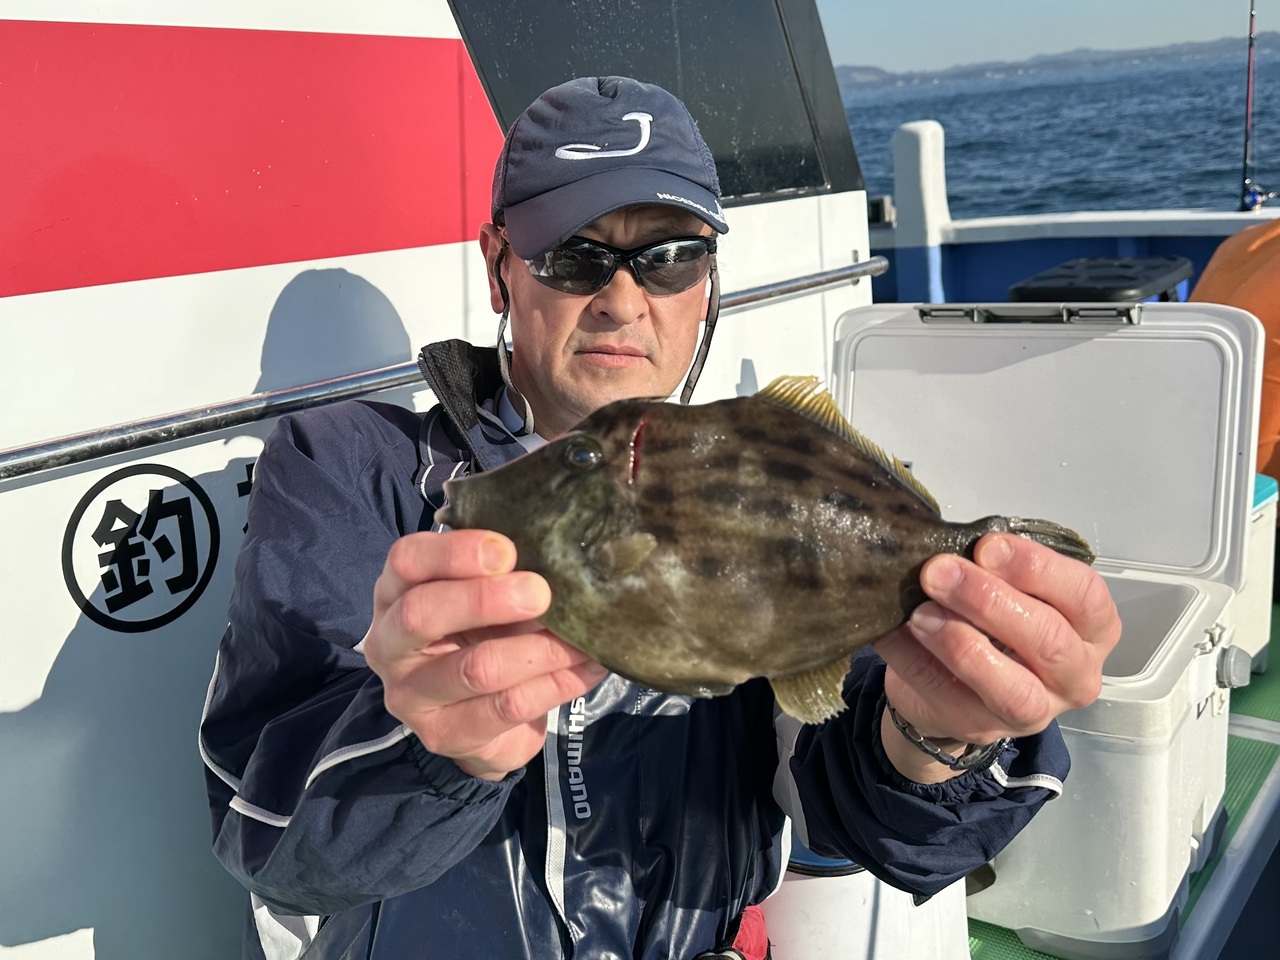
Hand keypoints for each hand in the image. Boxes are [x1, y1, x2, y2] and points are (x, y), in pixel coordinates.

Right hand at [362, 530, 607, 781]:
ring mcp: (411, 696)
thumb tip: (560, 558)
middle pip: (422, 614)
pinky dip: (558, 684)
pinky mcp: (445, 735)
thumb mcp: (484, 598)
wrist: (480, 721)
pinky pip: (508, 707)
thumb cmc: (482, 636)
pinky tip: (589, 668)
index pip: (406, 561)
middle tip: (541, 593)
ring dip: (540, 650)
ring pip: (475, 668)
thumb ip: (503, 576)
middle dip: (486, 599)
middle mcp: (390, 644)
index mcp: (395, 593)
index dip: (453, 552)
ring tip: (582, 638)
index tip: (507, 551)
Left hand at [873, 533, 1119, 781]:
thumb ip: (993, 571)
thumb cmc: (989, 623)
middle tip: (938, 571)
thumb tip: (951, 550)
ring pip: (1013, 689)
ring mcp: (1036, 712)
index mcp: (1092, 628)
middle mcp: (1076, 675)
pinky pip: (950, 697)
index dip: (1036, 567)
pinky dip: (915, 662)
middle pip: (1048, 639)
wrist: (948, 682)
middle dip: (988, 599)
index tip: (986, 547)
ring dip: (960, 643)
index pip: (1084, 595)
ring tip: (918, 613)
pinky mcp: (983, 729)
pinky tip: (893, 633)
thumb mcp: (1005, 589)